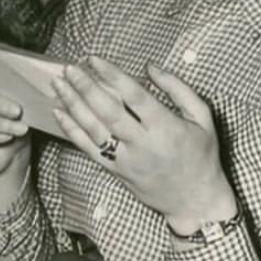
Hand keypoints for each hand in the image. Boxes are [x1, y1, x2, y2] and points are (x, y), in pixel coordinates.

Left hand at [52, 56, 235, 232]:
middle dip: (85, 87)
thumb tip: (150, 67)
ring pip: (93, 129)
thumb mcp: (203, 118)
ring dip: (73, 105)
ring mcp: (126, 160)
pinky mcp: (116, 172)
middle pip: (108, 111)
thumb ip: (178, 89)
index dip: (112, 75)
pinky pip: (89, 149)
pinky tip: (59, 113)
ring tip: (57, 84)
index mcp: (166, 127)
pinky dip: (72, 130)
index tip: (94, 59)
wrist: (195, 202)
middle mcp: (143, 144)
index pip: (134, 96)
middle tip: (69, 68)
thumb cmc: (202, 155)